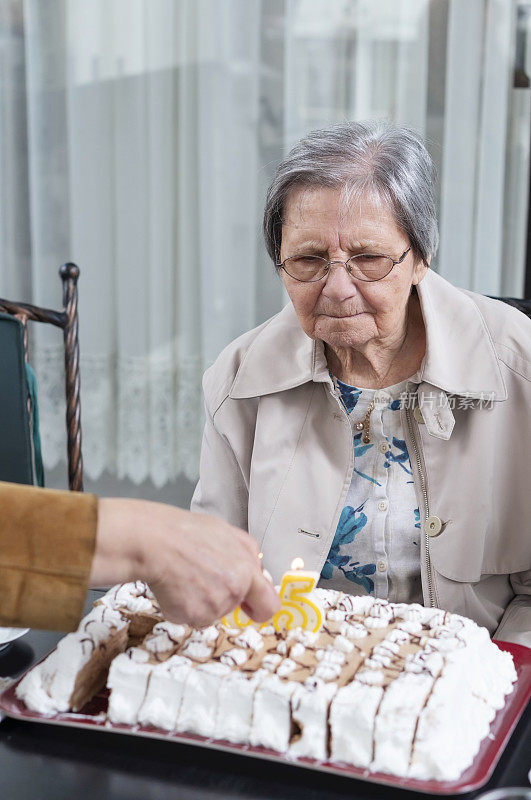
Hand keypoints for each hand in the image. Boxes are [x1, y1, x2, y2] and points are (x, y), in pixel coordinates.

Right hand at [90, 498, 279, 627]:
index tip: (252, 609)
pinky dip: (183, 607)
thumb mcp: (227, 532)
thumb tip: (256, 570)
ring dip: (200, 601)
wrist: (154, 541)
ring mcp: (213, 606)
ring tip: (186, 576)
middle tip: (204, 581)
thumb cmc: (186, 533)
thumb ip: (247, 553)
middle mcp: (234, 591)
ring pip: (211, 612)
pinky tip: (175, 586)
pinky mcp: (192, 616)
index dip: (260, 608)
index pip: (268, 604)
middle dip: (223, 599)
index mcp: (246, 570)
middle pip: (234, 607)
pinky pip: (191, 618)